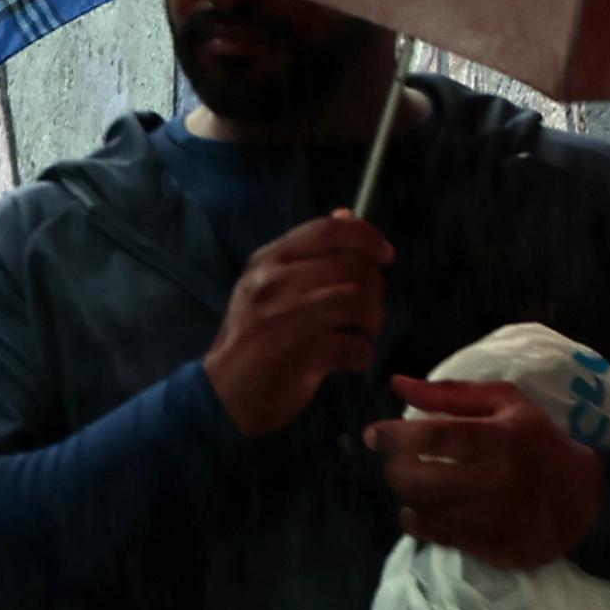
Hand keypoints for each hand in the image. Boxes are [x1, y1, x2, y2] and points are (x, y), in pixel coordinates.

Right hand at [203, 212, 392, 435]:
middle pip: (352, 267)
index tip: (386, 254)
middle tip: (370, 309)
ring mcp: (287, 317)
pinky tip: (353, 359)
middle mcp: (275, 283)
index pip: (328, 230)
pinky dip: (363, 354)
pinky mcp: (301, 354)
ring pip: (358, 301)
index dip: (366, 237)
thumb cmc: (253, 338)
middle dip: (375, 288)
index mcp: (268, 260)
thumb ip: (310, 252)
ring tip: (364, 333)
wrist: (222, 395)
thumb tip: (348, 214)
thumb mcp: (271, 286)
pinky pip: (355, 345)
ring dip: (373, 321)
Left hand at [366, 377, 604, 569]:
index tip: (373, 435)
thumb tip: (398, 384)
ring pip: (423, 512)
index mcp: (499, 437)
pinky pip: (437, 538)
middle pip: (419, 480)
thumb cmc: (538, 441)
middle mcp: (495, 480)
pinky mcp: (492, 548)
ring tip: (414, 485)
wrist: (583, 498)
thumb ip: (451, 393)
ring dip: (407, 497)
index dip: (394, 435)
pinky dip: (420, 522)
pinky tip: (424, 511)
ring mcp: (493, 519)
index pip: (432, 436)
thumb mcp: (506, 402)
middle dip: (396, 470)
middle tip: (398, 462)